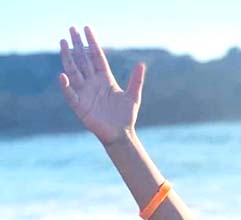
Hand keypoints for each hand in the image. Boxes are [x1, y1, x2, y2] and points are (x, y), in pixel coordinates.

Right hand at [59, 26, 145, 145]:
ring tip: (63, 43)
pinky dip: (66, 86)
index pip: (96, 57)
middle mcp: (93, 83)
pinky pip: (71, 94)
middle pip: (82, 60)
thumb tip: (141, 64)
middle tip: (71, 29)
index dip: (92, 43)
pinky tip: (63, 76)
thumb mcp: (133, 96)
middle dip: (77, 45)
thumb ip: (136, 80)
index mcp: (105, 79)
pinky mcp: (80, 106)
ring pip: (74, 72)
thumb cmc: (126, 116)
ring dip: (68, 58)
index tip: (87, 29)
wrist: (121, 134)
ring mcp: (85, 93)